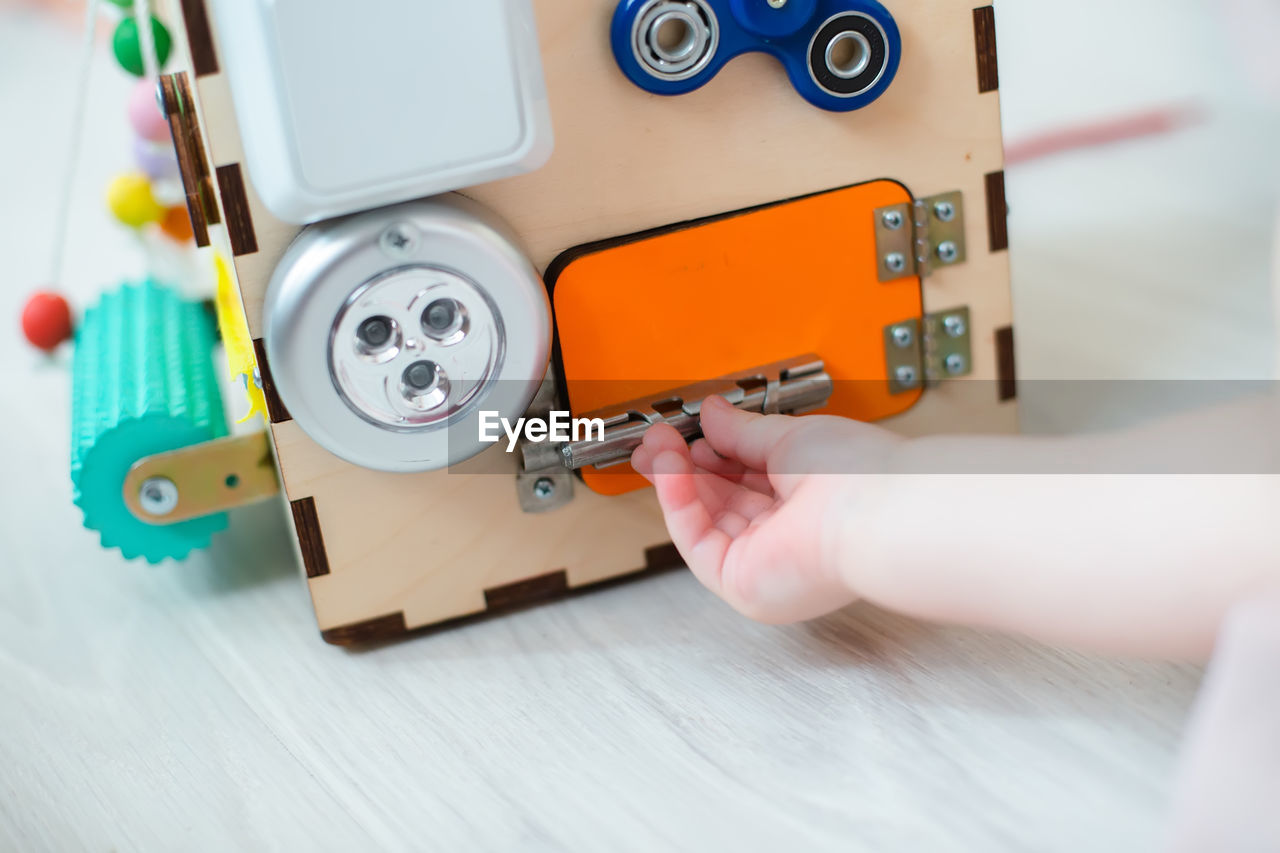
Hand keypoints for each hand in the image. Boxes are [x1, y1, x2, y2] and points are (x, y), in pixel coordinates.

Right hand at [630, 395, 901, 622]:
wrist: (878, 512)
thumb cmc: (860, 477)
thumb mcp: (788, 439)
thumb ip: (742, 431)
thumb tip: (712, 414)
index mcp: (803, 506)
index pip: (743, 481)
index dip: (710, 455)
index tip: (686, 432)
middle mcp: (784, 539)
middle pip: (718, 502)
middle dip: (684, 467)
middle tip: (659, 438)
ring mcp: (763, 563)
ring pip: (702, 521)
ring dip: (675, 480)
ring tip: (659, 445)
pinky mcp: (742, 583)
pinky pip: (696, 541)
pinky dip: (678, 503)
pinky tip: (671, 468)